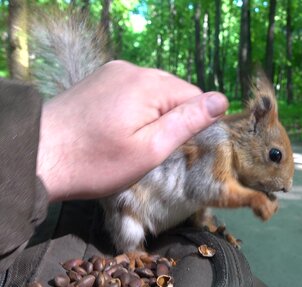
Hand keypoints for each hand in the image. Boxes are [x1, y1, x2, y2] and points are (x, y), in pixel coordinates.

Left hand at [37, 60, 227, 201]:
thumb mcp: (150, 149)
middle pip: (173, 91)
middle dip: (170, 118)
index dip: (192, 124)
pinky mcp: (99, 79)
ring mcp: (112, 71)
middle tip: (150, 150)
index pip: (194, 96)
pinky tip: (119, 128)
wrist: (37, 156)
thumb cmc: (96, 161)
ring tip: (132, 141)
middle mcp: (132, 68)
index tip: (174, 148)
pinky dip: (135, 108)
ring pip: (152, 91)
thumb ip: (187, 122)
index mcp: (148, 83)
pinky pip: (132, 90)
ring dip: (153, 114)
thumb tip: (222, 100)